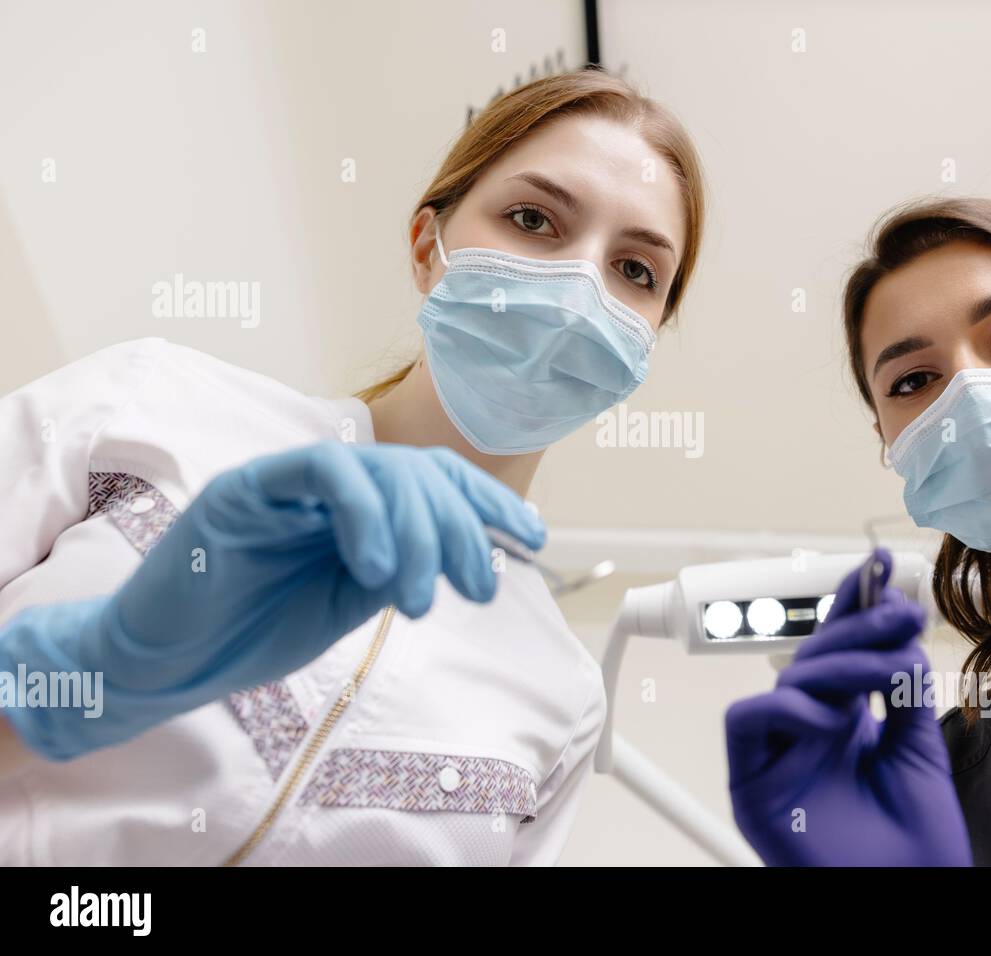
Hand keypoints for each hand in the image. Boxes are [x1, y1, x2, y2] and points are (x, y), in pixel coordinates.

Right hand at [0, 442, 545, 759]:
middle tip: (476, 589)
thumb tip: (468, 554)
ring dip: (420, 533)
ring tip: (420, 599)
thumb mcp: (353, 604)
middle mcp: (330, 483)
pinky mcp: (249, 487)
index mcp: (359, 505)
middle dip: (464, 530)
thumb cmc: (258, 630)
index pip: (437, 480)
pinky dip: (365, 515)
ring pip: (383, 469)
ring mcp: (290, 479)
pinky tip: (377, 570)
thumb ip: (402, 569)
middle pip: (422, 473)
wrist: (171, 664)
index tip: (532, 538)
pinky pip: (325, 472)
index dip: (489, 502)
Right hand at [725, 554, 971, 865]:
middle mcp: (807, 732)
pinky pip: (746, 722)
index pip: (839, 650)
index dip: (851, 605)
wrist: (909, 894)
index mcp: (843, 721)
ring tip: (885, 676)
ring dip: (839, 666)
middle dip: (859, 627)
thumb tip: (896, 632)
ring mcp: (778, 754)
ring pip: (787, 680)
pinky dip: (786, 708)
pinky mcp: (751, 782)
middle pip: (814, 656)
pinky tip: (831, 719)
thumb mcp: (919, 747)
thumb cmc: (916, 840)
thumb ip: (902, 688)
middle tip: (902, 615)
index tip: (877, 566)